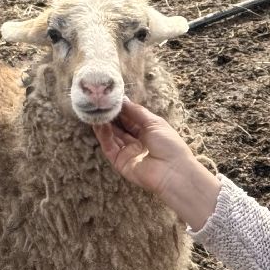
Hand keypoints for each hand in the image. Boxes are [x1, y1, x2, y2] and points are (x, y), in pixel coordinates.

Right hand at [94, 99, 219, 230]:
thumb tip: (123, 99)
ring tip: (97, 111)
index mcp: (147, 131)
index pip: (130, 117)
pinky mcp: (119, 162)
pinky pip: (109, 147)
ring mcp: (127, 152)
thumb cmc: (169, 145)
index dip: (121, 108)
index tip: (110, 98)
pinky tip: (99, 125)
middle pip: (119, 126)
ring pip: (112, 136)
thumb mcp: (154, 122)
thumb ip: (137, 111)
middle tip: (99, 103)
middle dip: (110, 115)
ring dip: (104, 124)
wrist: (173, 172)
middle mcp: (136, 141)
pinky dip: (103, 136)